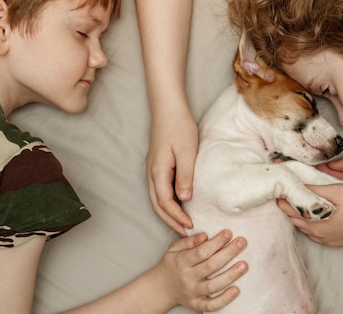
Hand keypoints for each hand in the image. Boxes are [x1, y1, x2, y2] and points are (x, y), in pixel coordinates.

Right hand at [147, 107, 197, 234]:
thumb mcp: (187, 151)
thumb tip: (184, 198)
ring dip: (169, 215)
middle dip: (171, 222)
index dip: (177, 217)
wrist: (168, 109)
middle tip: (187, 234)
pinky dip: (168, 204)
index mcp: (158, 171)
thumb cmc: (179, 127)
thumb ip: (185, 175)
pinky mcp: (157, 167)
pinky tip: (180, 206)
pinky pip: (160, 192)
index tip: (191, 227)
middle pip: (158, 206)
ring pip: (157, 200)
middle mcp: (152, 174)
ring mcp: (152, 171)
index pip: (166, 202)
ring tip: (183, 225)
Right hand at [158, 230, 247, 311]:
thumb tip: (205, 235)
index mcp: (181, 261)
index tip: (229, 233)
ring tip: (244, 265)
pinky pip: (211, 305)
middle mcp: (187, 278)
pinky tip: (236, 290)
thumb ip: (189, 241)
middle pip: (211, 266)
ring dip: (230, 275)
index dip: (217, 242)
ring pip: (213, 285)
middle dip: (228, 253)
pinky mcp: (197, 304)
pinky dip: (224, 299)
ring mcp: (192, 293)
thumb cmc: (172, 264)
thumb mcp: (174, 248)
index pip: (202, 251)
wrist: (160, 288)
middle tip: (242, 242)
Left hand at [278, 183, 342, 248]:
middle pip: (292, 217)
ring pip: (302, 225)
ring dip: (297, 212)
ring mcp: (325, 239)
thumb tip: (297, 184)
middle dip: (287, 202)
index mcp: (314, 220)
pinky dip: (308, 222)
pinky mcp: (334, 241)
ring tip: (295, 198)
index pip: (288, 206)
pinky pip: (313, 232)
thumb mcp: (338, 190)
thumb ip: (315, 188)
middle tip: (284, 188)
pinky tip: (312, 214)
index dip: (283, 192)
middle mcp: (316, 232)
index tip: (278, 181)